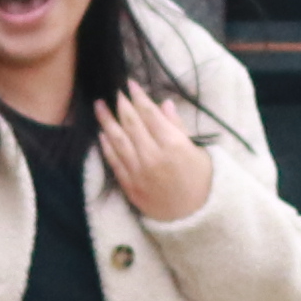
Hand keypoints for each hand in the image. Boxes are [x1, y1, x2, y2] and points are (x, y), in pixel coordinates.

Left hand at [98, 87, 212, 225]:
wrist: (194, 217)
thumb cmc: (201, 181)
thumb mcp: (196, 151)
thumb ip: (177, 127)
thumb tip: (163, 104)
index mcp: (173, 145)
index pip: (150, 114)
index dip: (139, 97)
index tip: (131, 84)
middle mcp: (152, 156)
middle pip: (132, 124)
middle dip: (122, 105)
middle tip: (115, 91)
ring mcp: (138, 172)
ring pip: (117, 140)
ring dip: (106, 121)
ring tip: (99, 106)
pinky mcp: (129, 185)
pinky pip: (114, 161)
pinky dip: (106, 146)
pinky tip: (102, 134)